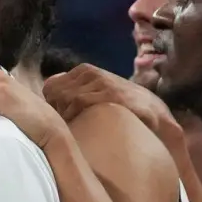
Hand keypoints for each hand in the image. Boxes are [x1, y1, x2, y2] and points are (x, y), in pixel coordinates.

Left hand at [44, 64, 179, 142]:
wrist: (153, 113)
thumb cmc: (118, 108)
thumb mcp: (93, 95)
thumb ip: (72, 94)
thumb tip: (47, 98)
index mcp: (83, 71)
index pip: (50, 87)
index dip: (51, 106)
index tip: (60, 121)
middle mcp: (90, 73)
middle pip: (55, 92)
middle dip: (56, 112)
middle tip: (67, 127)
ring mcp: (101, 82)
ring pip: (65, 97)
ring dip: (65, 116)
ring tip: (75, 130)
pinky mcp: (110, 93)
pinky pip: (79, 101)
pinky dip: (74, 115)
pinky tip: (81, 128)